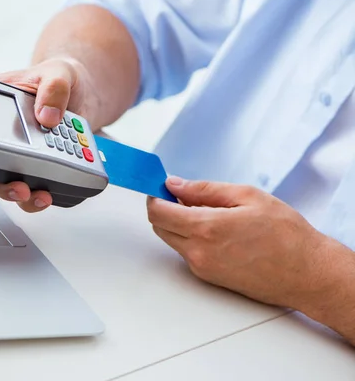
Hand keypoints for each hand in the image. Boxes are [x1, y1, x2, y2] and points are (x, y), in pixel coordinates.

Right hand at [0, 57, 99, 210]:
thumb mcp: (60, 74)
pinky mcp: (37, 170)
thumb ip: (54, 89)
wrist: (87, 98)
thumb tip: (46, 116)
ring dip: (8, 193)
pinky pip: (31, 190)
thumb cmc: (63, 80)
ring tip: (28, 192)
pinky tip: (48, 194)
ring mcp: (16, 155)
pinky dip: (37, 198)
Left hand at [147, 176, 345, 311]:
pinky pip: (188, 253)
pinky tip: (219, 231)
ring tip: (211, 213)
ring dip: (179, 224)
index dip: (155, 196)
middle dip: (165, 209)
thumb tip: (174, 184)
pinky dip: (192, 238)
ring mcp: (202, 268)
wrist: (307, 274)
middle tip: (185, 196)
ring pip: (172, 240)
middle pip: (159, 227)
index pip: (157, 212)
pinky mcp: (209, 278)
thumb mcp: (247, 197)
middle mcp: (197, 252)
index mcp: (205, 228)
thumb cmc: (285, 234)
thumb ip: (204, 190)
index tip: (161, 186)